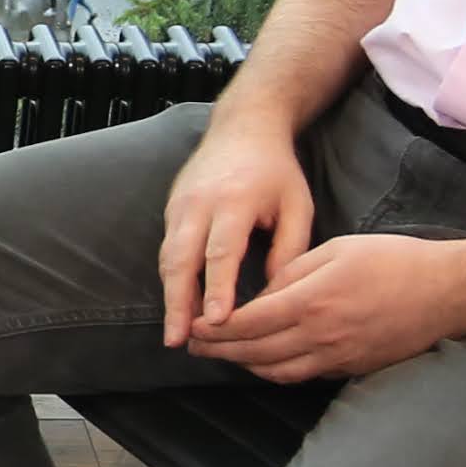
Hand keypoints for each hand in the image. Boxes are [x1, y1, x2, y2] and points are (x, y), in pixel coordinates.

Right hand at [159, 105, 318, 353]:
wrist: (243, 127)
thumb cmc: (277, 171)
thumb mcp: (297, 206)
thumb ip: (290, 250)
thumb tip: (275, 296)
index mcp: (234, 201)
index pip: (221, 252)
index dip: (217, 289)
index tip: (216, 322)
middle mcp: (199, 204)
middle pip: (180, 260)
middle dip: (177, 303)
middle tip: (177, 340)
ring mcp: (179, 206)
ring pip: (168, 258)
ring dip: (170, 297)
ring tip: (175, 335)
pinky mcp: (171, 209)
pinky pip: (168, 250)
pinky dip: (172, 280)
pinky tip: (180, 307)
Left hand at [196, 232, 465, 384]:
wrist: (446, 292)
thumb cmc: (394, 260)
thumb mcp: (337, 250)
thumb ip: (293, 272)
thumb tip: (261, 295)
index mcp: (312, 301)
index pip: (248, 323)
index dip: (216, 329)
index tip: (193, 326)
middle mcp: (320, 336)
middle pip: (255, 353)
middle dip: (219, 351)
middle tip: (195, 346)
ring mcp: (336, 357)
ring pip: (276, 371)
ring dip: (244, 366)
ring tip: (223, 355)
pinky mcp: (351, 368)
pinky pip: (302, 376)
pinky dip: (276, 371)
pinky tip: (264, 362)